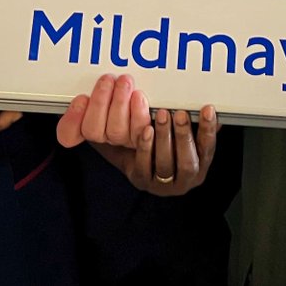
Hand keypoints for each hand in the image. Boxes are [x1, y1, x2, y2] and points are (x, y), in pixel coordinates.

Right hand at [57, 74, 218, 195]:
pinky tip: (207, 111)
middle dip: (164, 138)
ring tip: (179, 114)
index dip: (143, 148)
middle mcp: (161, 182)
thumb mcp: (110, 143)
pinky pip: (208, 150)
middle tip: (160, 113)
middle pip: (164, 164)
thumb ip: (88, 128)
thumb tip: (76, 103)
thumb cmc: (133, 151)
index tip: (144, 127)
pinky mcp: (203, 166)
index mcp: (139, 176)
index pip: (140, 165)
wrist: (161, 171)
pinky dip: (208, 130)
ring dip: (183, 137)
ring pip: (185, 162)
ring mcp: (184, 178)